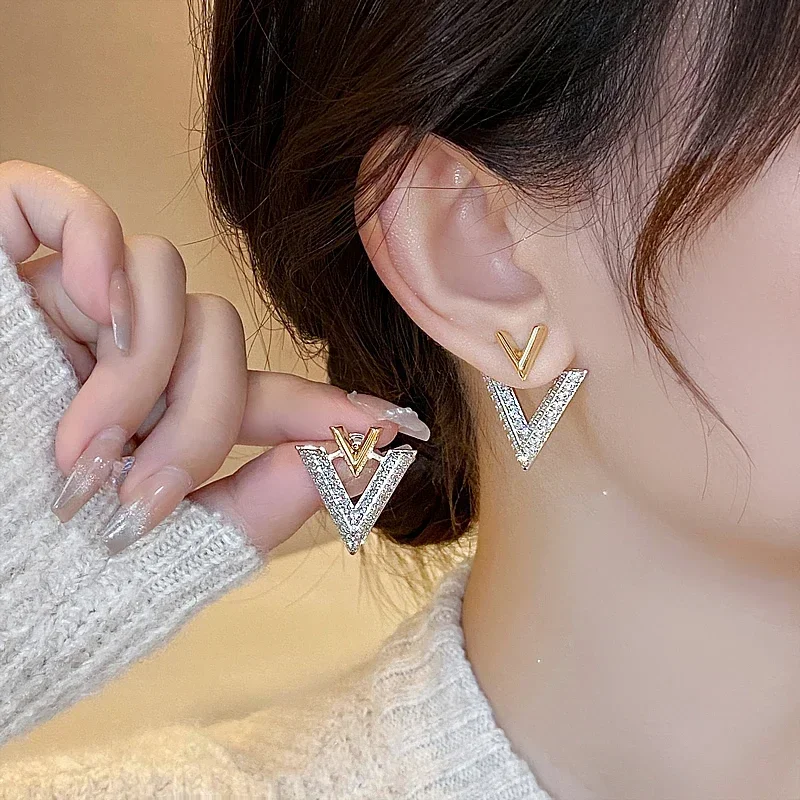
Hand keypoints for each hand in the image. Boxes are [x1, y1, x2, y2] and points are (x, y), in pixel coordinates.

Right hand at [0, 160, 428, 554]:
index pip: (258, 396)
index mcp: (152, 421)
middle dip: (202, 416)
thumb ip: (256, 508)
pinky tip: (92, 304)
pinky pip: (68, 207)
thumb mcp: (163, 555)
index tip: (391, 423)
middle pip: (220, 338)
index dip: (325, 404)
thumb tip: (348, 462)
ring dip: (141, 370)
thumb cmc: (33, 580)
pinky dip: (96, 247)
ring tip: (86, 445)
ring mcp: (60, 308)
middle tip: (146, 491)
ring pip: (168, 281)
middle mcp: (116, 358)